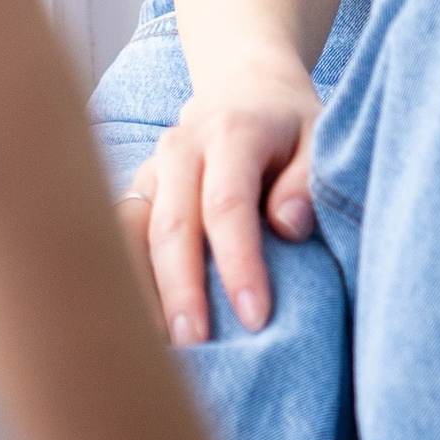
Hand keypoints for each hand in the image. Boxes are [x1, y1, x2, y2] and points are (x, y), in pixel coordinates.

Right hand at [130, 63, 321, 341]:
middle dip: (182, 289)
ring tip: (157, 350)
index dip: (239, 263)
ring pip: (133, 233)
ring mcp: (151, 169)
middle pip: (173, 225)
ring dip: (142, 290)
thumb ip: (308, 180)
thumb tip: (289, 227)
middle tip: (196, 346)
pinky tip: (136, 325)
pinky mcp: (136, 190)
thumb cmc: (290, 127)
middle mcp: (180, 147)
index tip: (256, 318)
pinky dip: (124, 280)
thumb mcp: (319, 139)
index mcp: (231, 131)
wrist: (244, 88)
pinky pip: (120, 238)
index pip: (227, 204)